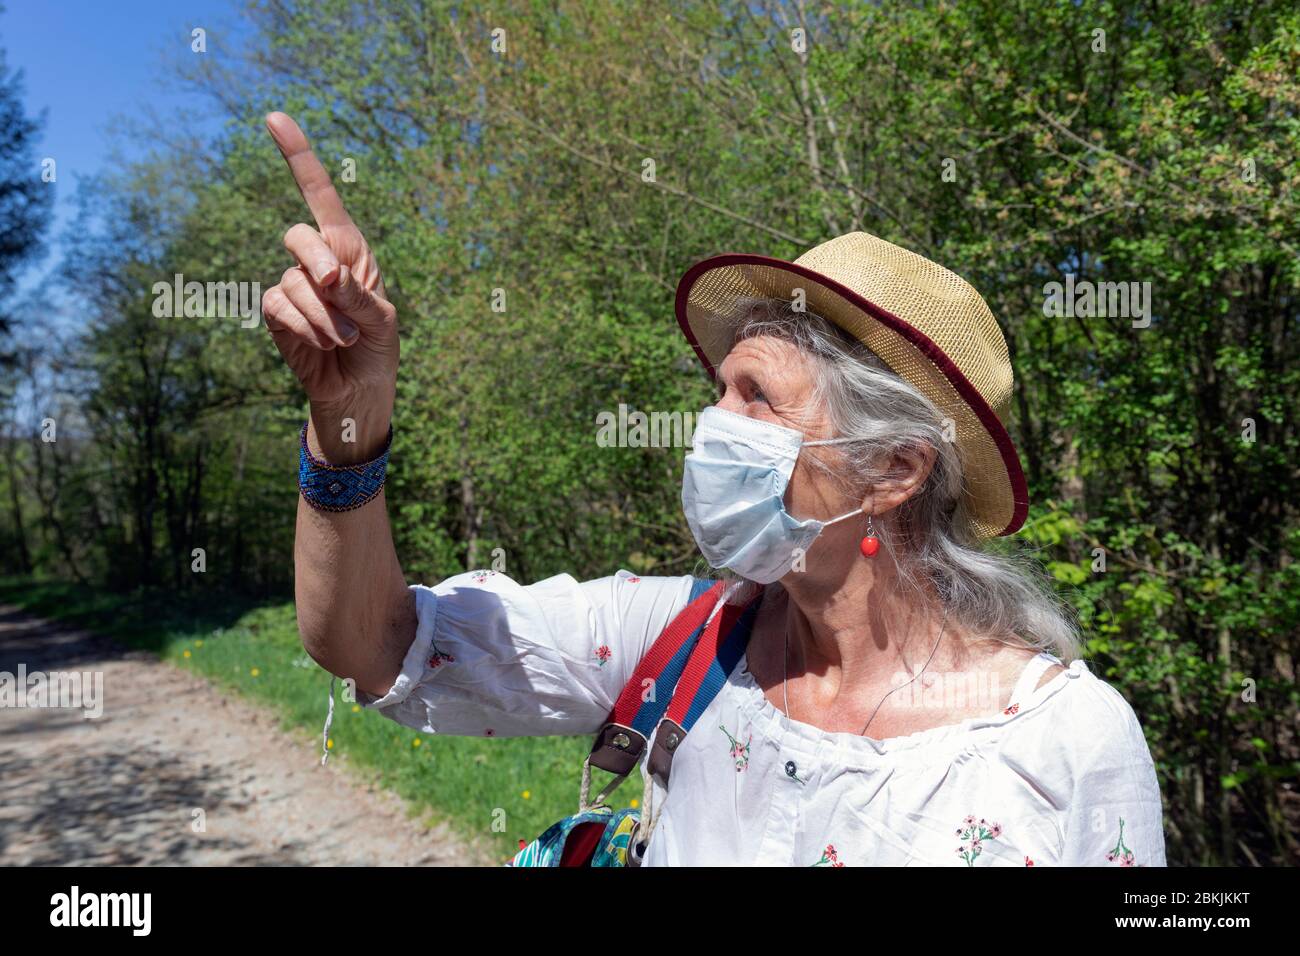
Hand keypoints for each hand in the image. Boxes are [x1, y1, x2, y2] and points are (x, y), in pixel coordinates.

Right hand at [262, 111, 397, 462]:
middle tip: (340, 293)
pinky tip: (323, 345)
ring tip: (343, 338)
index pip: (320, 195)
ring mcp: (293, 285)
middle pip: (298, 236)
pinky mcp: (275, 312)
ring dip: (324, 316)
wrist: (358, 391)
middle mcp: (318, 260)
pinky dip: (305, 329)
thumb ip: (356, 294)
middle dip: (320, 266)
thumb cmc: (377, 349)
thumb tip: (325, 276)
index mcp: (350, 248)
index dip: (298, 157)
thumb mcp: (381, 320)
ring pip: (292, 282)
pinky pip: (278, 307)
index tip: (274, 117)